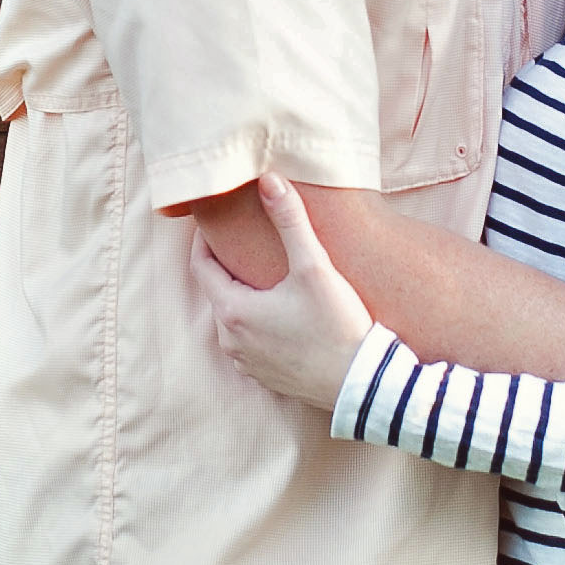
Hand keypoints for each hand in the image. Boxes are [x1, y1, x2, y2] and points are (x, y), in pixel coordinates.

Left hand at [192, 173, 377, 408]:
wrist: (362, 384)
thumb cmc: (337, 326)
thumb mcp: (314, 268)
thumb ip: (290, 221)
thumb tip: (269, 179)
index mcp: (233, 311)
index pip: (201, 267)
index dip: (204, 241)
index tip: (215, 222)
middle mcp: (231, 341)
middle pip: (218, 293)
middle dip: (227, 267)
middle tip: (243, 242)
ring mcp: (247, 363)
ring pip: (233, 319)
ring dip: (242, 297)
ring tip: (263, 275)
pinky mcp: (265, 377)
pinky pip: (249, 343)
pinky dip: (256, 324)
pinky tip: (280, 313)